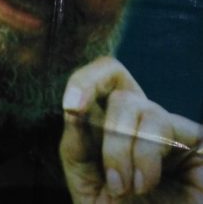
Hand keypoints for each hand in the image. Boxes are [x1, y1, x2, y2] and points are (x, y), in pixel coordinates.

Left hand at [59, 56, 202, 202]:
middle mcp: (144, 121)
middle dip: (109, 137)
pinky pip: (164, 125)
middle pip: (120, 93)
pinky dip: (146, 157)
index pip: (105, 74)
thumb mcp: (85, 179)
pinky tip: (145, 185)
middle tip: (113, 181)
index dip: (85, 80)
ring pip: (141, 108)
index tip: (72, 107)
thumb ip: (76, 143)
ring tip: (129, 189)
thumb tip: (72, 108)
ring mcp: (173, 130)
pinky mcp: (196, 142)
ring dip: (125, 152)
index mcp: (114, 121)